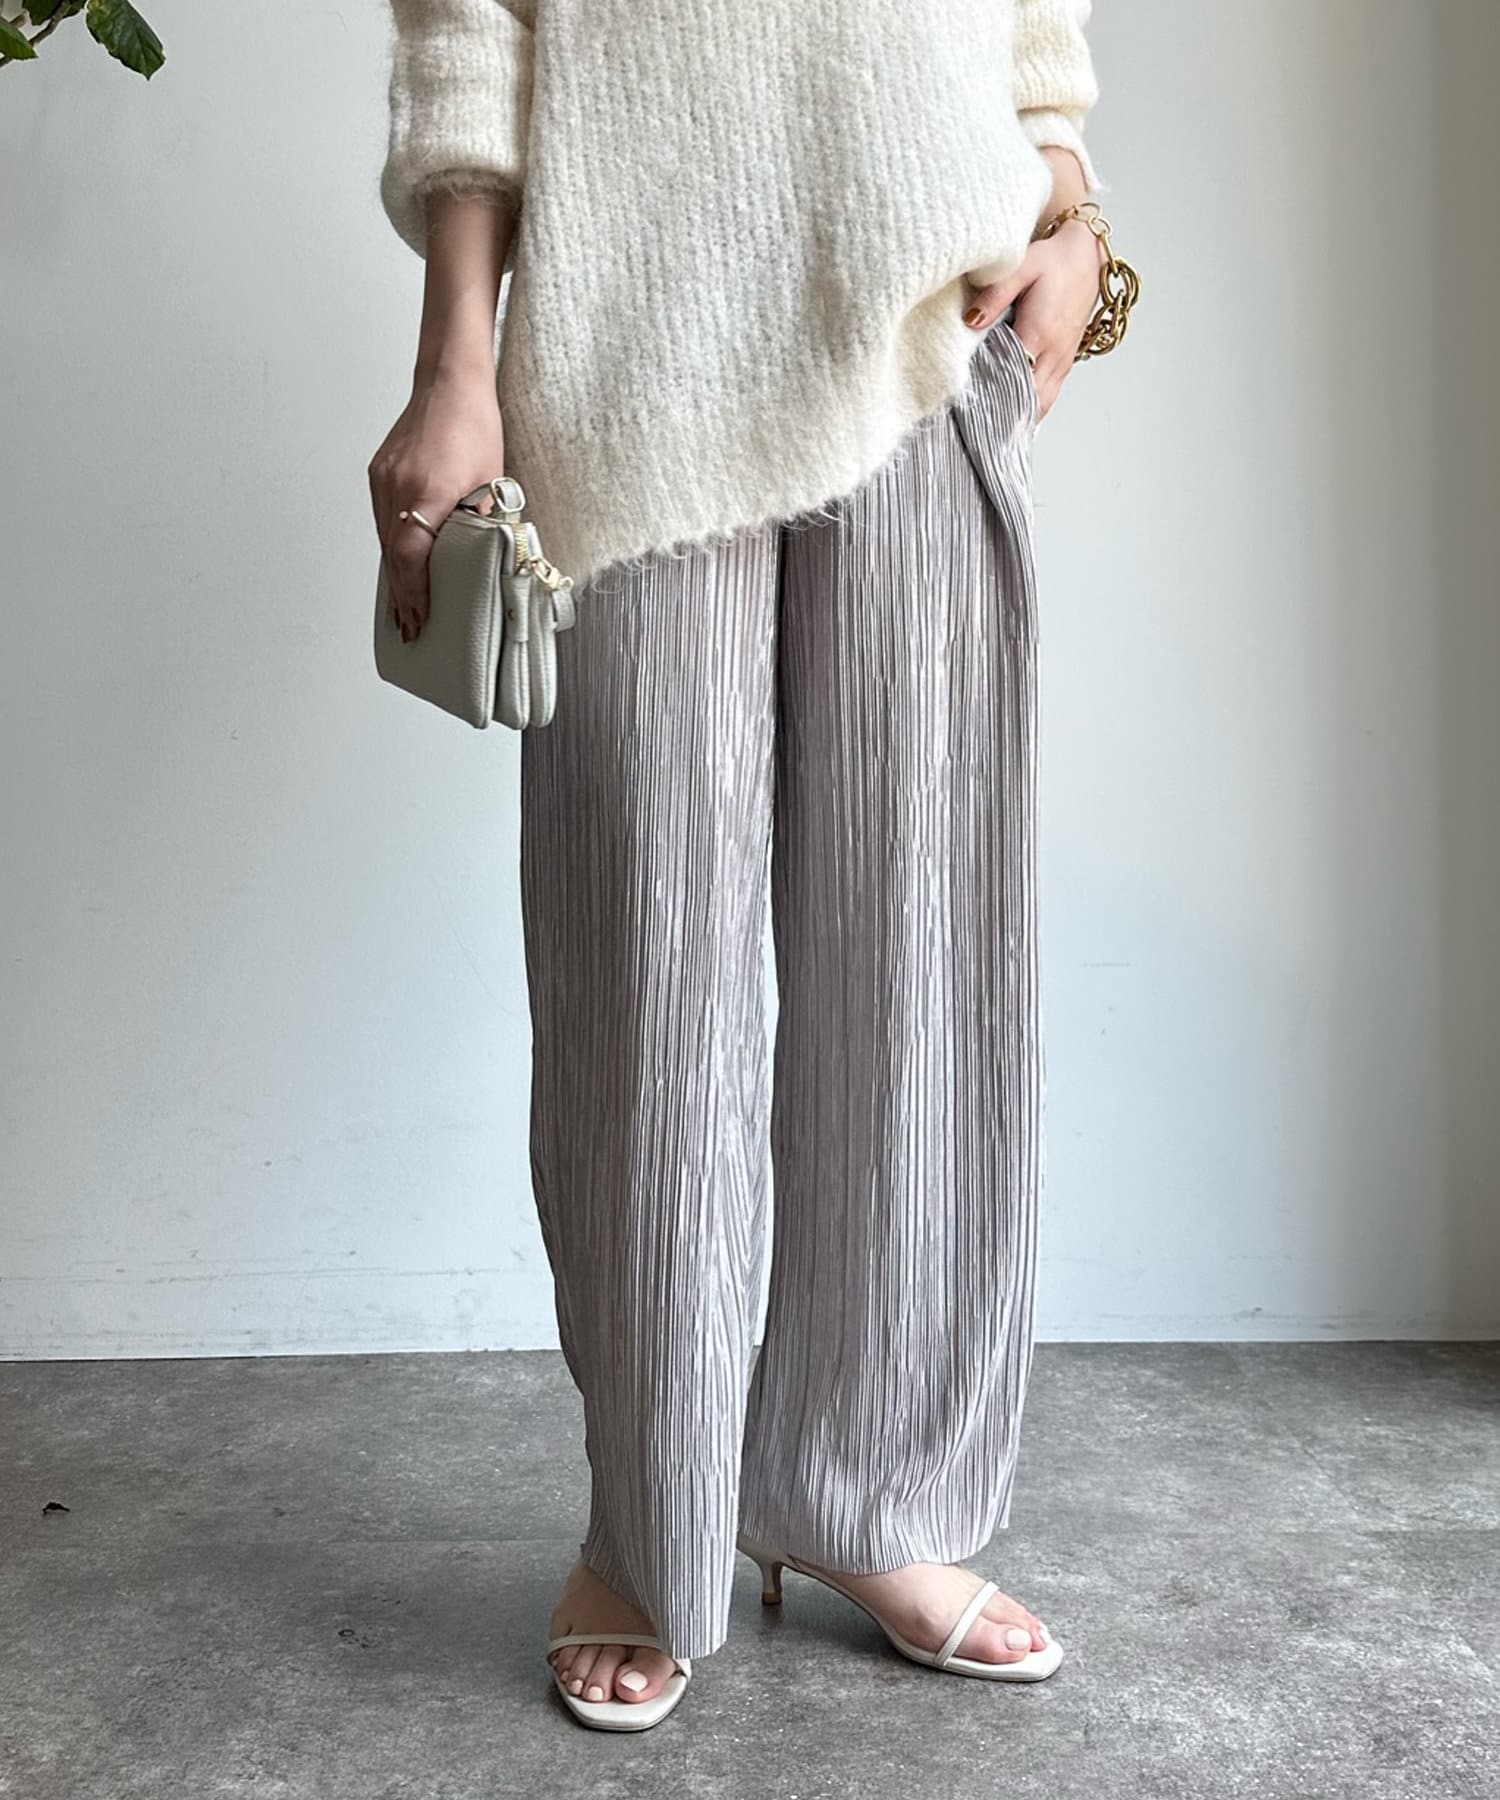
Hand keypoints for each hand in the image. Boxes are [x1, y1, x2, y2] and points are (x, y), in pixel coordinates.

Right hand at [368, 367, 505, 641]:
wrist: (448, 382)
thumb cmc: (476, 426)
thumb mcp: (493, 480)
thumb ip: (486, 523)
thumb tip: (489, 562)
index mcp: (429, 490)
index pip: (412, 556)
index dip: (413, 594)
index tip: (417, 621)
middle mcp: (398, 486)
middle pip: (393, 555)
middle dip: (402, 596)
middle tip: (409, 629)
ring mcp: (383, 479)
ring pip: (385, 539)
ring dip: (394, 574)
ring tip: (404, 607)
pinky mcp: (379, 473)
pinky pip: (382, 519)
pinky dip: (390, 546)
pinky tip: (399, 564)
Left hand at [961, 217, 1103, 420]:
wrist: (1086, 254)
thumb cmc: (1053, 260)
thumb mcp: (1021, 265)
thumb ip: (995, 294)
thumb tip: (970, 321)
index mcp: (1040, 333)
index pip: (1012, 378)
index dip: (993, 398)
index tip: (971, 416)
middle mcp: (1054, 354)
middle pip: (1027, 399)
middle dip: (1005, 419)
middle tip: (977, 440)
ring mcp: (1062, 360)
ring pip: (1041, 403)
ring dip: (1020, 419)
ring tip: (995, 441)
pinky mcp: (1065, 361)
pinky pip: (1049, 395)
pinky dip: (1033, 410)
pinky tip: (1016, 422)